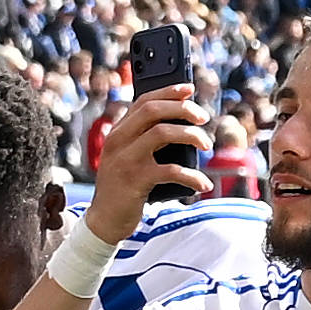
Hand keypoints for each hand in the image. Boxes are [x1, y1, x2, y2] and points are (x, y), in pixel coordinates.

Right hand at [85, 86, 214, 243]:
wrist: (104, 220)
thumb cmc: (123, 187)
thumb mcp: (128, 158)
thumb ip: (145, 140)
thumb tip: (182, 125)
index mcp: (118, 132)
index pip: (143, 101)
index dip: (168, 91)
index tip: (189, 88)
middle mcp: (119, 141)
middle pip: (153, 110)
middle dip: (182, 109)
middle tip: (203, 118)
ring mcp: (126, 160)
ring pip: (162, 132)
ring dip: (190, 135)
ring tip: (205, 145)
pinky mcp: (135, 181)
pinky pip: (170, 171)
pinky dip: (192, 176)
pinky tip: (203, 183)